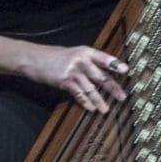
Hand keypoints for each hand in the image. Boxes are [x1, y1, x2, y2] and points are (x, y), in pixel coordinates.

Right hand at [14, 42, 128, 113]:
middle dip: (113, 88)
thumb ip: (91, 61)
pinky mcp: (64, 81)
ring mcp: (72, 71)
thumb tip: (109, 71)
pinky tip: (91, 108)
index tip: (126, 71)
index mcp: (86, 52)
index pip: (104, 58)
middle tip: (122, 97)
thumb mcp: (75, 54)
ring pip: (90, 88)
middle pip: (101, 76)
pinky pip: (78, 94)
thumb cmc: (56, 57)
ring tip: (106, 109)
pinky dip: (85, 102)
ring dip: (99, 100)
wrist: (34, 58)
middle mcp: (81, 60)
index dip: (115, 64)